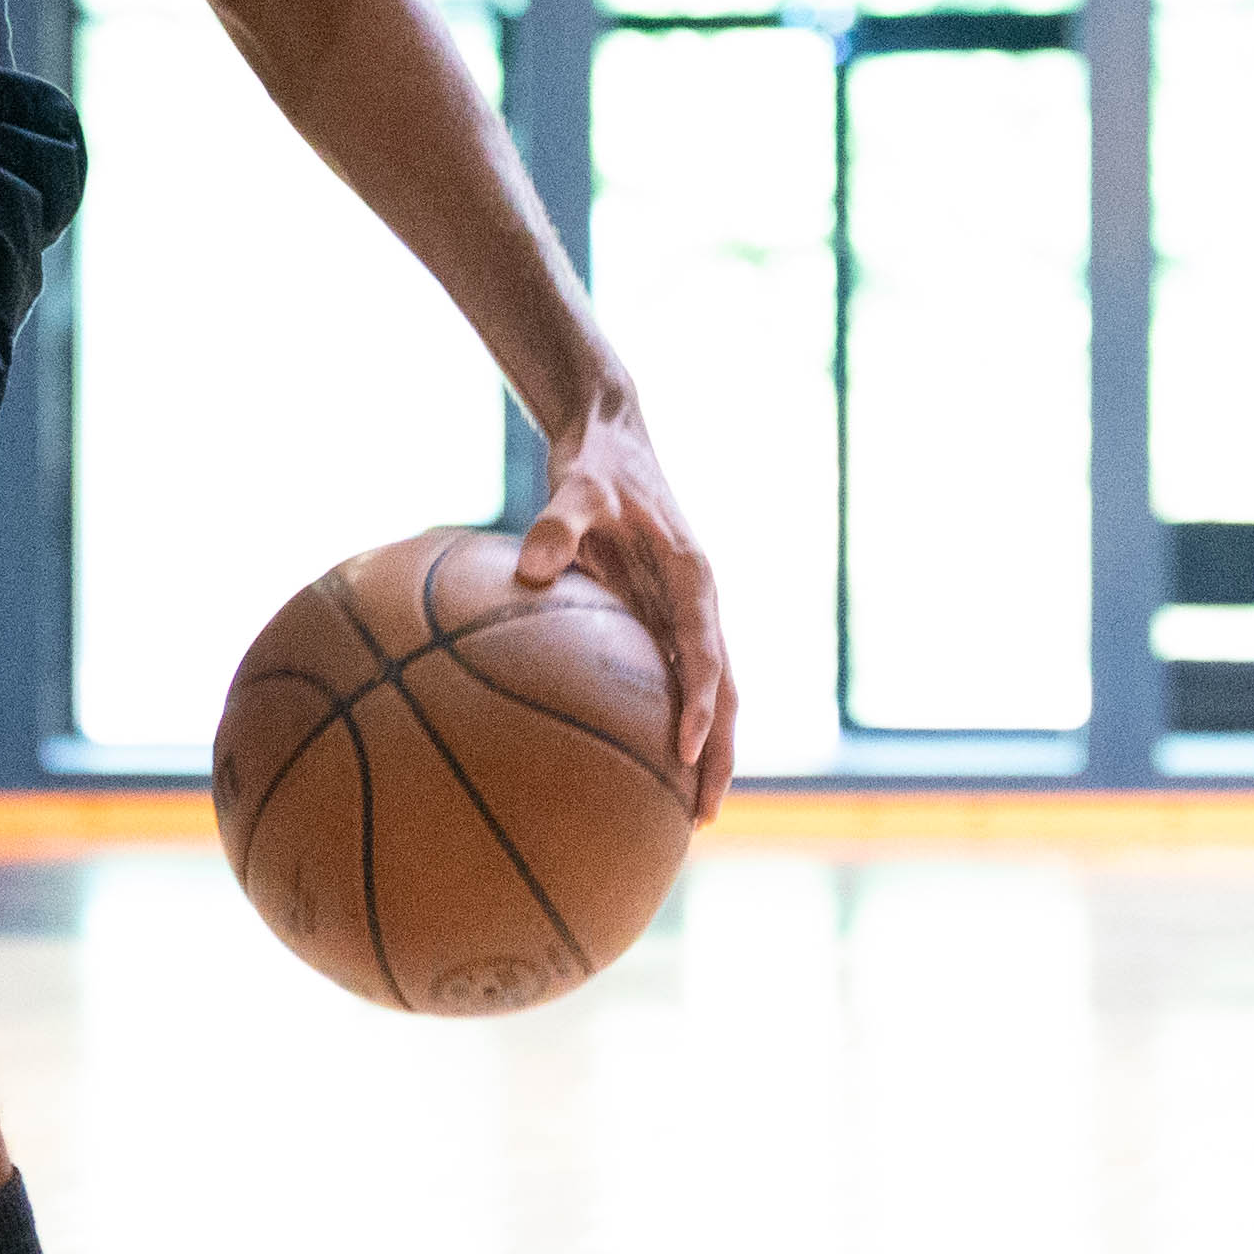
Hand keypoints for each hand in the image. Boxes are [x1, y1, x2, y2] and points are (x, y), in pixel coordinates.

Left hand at [511, 390, 736, 816]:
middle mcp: (697, 604)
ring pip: (706, 695)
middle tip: (702, 814)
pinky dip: (669, 726)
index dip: (700, 704)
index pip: (705, 653)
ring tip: (686, 815)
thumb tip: (529, 571)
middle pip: (724, 692)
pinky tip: (639, 767)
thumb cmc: (596, 463)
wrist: (611, 439)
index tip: (685, 751)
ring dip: (704, 752)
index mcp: (692, 578)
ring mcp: (682, 615)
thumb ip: (556, 525)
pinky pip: (671, 682)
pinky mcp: (658, 619)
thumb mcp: (576, 484)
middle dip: (719, 754)